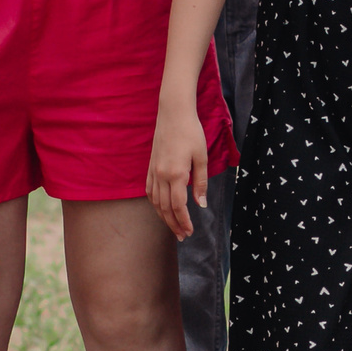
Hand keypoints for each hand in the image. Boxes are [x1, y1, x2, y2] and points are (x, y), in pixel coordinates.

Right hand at [146, 103, 207, 238]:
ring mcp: (154, 171)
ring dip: (164, 217)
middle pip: (166, 208)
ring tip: (174, 227)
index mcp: (177, 174)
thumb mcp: (202, 157)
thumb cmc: (191, 133)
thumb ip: (201, 182)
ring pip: (156, 201)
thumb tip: (200, 204)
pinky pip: (149, 190)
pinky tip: (160, 209)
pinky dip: (154, 203)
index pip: (178, 206)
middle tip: (183, 236)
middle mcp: (162, 175)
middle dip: (174, 224)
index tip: (189, 232)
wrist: (173, 114)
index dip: (184, 221)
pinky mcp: (150, 166)